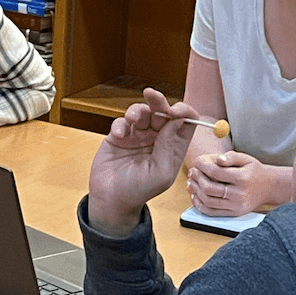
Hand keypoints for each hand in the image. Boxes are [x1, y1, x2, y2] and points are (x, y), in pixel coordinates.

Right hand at [88, 88, 199, 236]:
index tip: (173, 111)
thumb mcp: (160, 173)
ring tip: (132, 119)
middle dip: (159, 101)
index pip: (185, 122)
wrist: (110, 200)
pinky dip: (120, 124)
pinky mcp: (119, 136)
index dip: (182, 112)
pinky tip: (119, 135)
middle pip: (163, 112)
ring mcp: (137, 136)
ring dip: (138, 110)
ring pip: (142, 112)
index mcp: (172, 147)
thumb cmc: (138, 192)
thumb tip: (176, 120)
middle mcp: (157, 139)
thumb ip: (169, 147)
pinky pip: (121, 121)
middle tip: (151, 94)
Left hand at [187, 151, 289, 216]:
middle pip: (210, 188)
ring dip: (196, 192)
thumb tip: (217, 159)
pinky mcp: (234, 213)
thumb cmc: (255, 171)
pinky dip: (200, 205)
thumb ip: (231, 157)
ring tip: (191, 182)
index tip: (197, 161)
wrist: (269, 187)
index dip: (203, 165)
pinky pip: (212, 212)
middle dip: (197, 178)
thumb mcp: (246, 159)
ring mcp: (236, 206)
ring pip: (208, 201)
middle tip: (192, 171)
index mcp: (242, 178)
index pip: (216, 172)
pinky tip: (195, 195)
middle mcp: (239, 194)